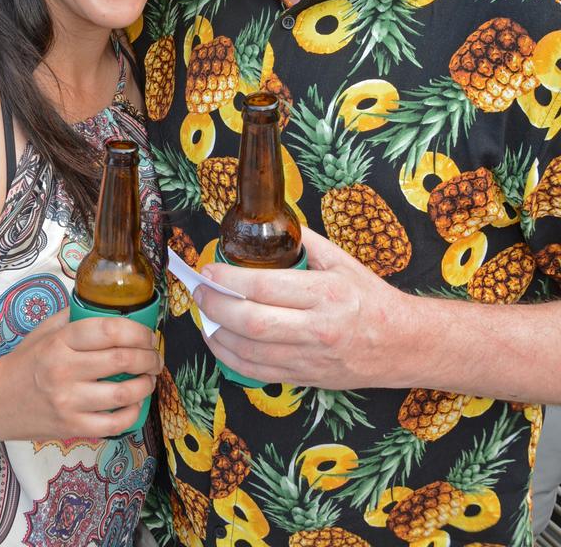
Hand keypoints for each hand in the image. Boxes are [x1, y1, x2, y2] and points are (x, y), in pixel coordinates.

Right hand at [0, 307, 162, 440]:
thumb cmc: (25, 361)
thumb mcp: (45, 331)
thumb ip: (76, 316)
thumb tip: (112, 308)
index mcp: (61, 341)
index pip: (109, 330)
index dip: (137, 331)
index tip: (148, 334)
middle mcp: (65, 370)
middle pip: (122, 359)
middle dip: (149, 356)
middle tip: (155, 356)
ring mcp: (69, 402)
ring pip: (123, 393)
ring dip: (146, 384)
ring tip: (149, 378)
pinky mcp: (72, 428)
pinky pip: (115, 424)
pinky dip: (133, 413)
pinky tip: (135, 403)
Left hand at [194, 226, 410, 388]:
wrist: (404, 344)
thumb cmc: (371, 299)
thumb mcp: (342, 261)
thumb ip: (304, 242)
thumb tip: (270, 224)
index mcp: (325, 293)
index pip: (264, 287)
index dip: (228, 280)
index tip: (209, 270)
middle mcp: (317, 328)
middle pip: (251, 323)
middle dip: (214, 306)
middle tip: (199, 291)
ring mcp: (311, 359)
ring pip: (249, 353)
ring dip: (216, 334)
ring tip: (204, 315)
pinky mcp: (306, 379)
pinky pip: (258, 373)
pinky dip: (230, 358)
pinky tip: (220, 341)